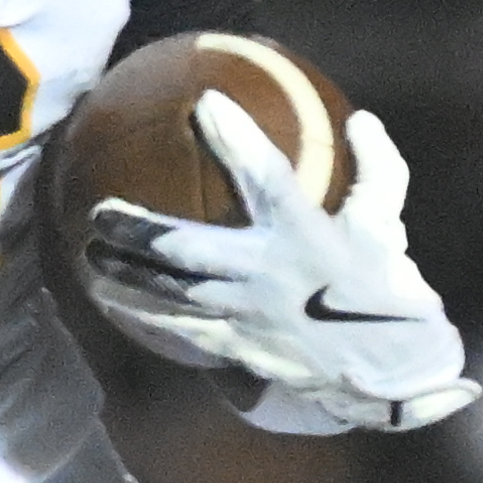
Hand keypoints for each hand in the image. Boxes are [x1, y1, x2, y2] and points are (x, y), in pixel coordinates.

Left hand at [81, 96, 480, 428]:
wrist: (394, 376)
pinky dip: (142, 317)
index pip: (265, 177)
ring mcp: (248, 317)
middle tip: (99, 211)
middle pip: (186, 249)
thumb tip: (363, 120)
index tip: (206, 105)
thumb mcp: (389, 225)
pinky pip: (180, 333)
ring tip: (88, 257)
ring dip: (125, 276)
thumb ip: (378, 169)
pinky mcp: (239, 349)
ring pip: (171, 295)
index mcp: (306, 237)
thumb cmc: (391, 294)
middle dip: (137, 229)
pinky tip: (110, 304)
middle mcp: (267, 276)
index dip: (236, 139)